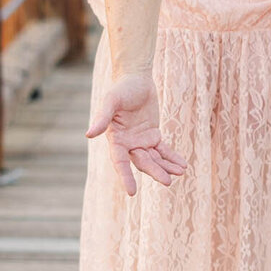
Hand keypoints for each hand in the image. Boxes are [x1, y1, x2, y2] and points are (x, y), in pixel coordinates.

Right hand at [86, 71, 187, 196]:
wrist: (136, 78)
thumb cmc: (121, 88)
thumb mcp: (111, 101)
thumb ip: (102, 118)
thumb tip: (88, 134)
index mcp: (115, 139)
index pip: (120, 162)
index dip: (125, 177)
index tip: (132, 193)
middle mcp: (127, 143)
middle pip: (142, 162)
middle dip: (155, 172)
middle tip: (168, 182)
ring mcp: (141, 140)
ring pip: (155, 159)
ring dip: (167, 167)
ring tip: (181, 173)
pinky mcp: (153, 135)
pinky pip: (163, 150)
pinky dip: (172, 157)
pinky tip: (183, 165)